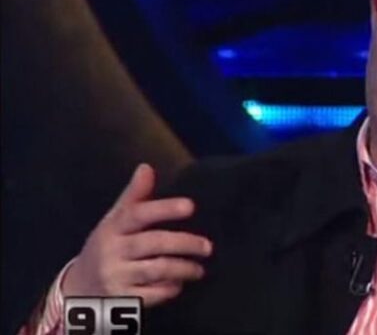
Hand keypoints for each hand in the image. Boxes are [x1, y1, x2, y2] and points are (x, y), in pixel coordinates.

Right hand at [62, 163, 212, 306]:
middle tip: (207, 246)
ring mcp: (115, 276)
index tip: (190, 206)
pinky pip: (152, 294)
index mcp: (112, 228)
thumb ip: (134, 196)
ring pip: (156, 270)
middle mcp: (111, 251)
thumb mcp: (114, 220)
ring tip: (199, 268)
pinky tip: (179, 283)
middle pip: (153, 243)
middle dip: (184, 243)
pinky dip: (169, 288)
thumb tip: (147, 167)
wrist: (79, 288)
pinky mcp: (121, 300)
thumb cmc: (107, 246)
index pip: (138, 213)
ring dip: (183, 268)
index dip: (164, 208)